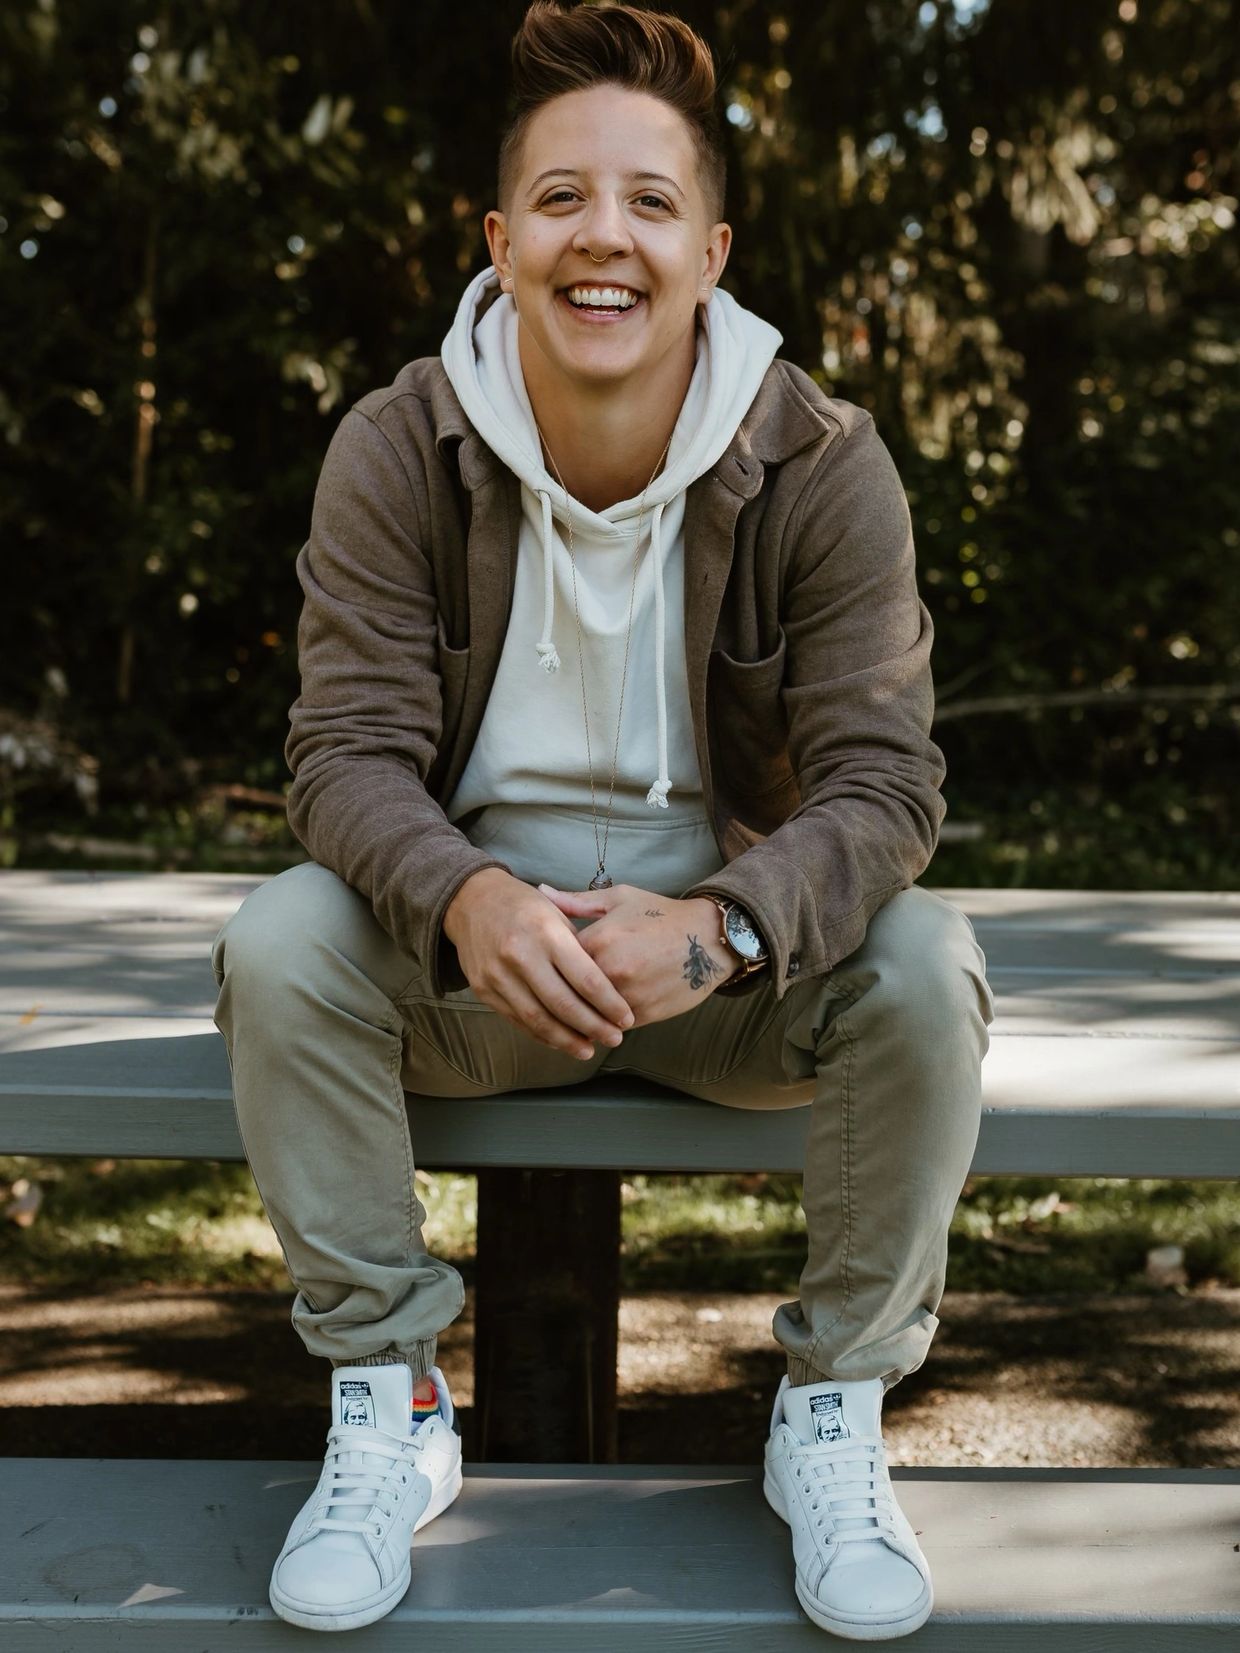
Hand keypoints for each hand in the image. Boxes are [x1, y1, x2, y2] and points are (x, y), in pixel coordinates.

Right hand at [442, 867, 634, 1060]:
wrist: (471, 901)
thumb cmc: (524, 905)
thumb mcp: (557, 913)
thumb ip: (579, 948)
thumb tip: (607, 986)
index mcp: (546, 932)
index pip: (585, 978)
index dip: (609, 1004)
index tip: (625, 1019)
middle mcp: (520, 955)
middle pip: (563, 1004)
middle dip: (593, 1027)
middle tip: (614, 1039)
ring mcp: (498, 975)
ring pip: (538, 1019)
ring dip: (567, 1040)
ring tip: (589, 1049)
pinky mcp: (483, 990)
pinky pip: (518, 1020)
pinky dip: (541, 1034)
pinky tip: (560, 1040)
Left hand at [535, 882, 736, 1027]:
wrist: (710, 939)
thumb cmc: (661, 914)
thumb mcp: (619, 899)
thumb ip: (576, 902)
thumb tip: (540, 892)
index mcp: (599, 940)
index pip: (555, 960)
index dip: (548, 963)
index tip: (544, 964)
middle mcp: (610, 971)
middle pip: (567, 993)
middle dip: (557, 994)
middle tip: (548, 993)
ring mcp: (628, 997)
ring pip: (588, 1015)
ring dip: (578, 1014)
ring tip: (571, 1008)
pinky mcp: (644, 1015)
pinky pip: (611, 1025)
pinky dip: (602, 1022)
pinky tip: (597, 1016)